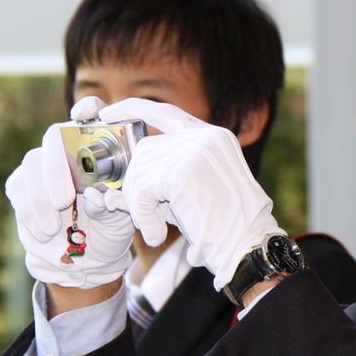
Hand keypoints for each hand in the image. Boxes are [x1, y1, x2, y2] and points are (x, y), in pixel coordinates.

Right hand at [6, 104, 134, 288]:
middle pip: (53, 135)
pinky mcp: (21, 183)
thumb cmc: (111, 226)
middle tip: (64, 201)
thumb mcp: (121, 218)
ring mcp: (42, 162)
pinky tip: (44, 232)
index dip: (88, 107)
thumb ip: (112, 205)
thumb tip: (96, 198)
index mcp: (100, 148)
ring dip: (39, 198)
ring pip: (31, 163)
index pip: (93, 112)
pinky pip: (17, 187)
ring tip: (53, 228)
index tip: (84, 114)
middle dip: (55, 168)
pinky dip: (28, 212)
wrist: (89, 255)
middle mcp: (68, 147)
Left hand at [93, 98, 280, 289]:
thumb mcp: (199, 188)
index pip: (164, 111)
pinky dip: (142, 216)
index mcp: (214, 136)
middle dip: (136, 181)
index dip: (133, 109)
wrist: (247, 247)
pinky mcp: (182, 174)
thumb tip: (119, 180)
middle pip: (146, 148)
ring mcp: (195, 151)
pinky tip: (156, 234)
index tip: (108, 114)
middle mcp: (206, 136)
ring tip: (155, 228)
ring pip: (140, 170)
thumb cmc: (226, 227)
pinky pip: (142, 191)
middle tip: (142, 214)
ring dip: (139, 204)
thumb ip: (167, 172)